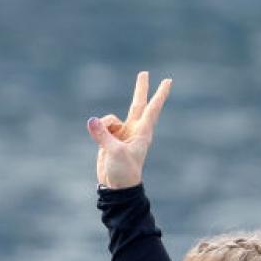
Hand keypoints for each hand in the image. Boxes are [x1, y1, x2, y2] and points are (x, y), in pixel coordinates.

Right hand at [87, 70, 171, 188]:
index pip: (152, 108)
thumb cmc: (123, 172)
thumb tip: (91, 121)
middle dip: (140, 89)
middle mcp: (133, 130)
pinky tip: (100, 144)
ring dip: (105, 125)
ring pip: (110, 119)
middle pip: (137, 104)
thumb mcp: (113, 152)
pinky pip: (101, 127)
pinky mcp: (110, 139)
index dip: (160, 94)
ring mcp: (122, 134)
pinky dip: (98, 132)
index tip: (168, 81)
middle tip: (144, 73)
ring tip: (107, 144)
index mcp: (142, 132)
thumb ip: (102, 135)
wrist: (116, 188)